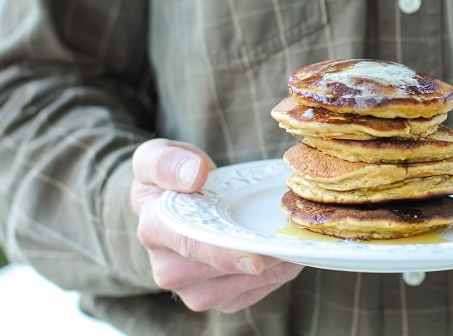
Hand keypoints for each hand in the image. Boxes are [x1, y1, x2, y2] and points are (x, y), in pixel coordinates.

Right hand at [131, 138, 303, 311]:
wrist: (173, 199)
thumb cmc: (168, 176)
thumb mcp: (155, 156)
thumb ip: (166, 162)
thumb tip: (194, 175)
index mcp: (154, 229)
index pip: (190, 246)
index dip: (224, 256)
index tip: (256, 260)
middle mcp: (167, 267)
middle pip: (220, 272)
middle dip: (261, 260)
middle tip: (294, 242)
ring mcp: (188, 288)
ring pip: (237, 289)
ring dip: (273, 271)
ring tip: (297, 246)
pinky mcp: (211, 296)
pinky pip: (247, 295)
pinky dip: (274, 279)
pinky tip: (289, 258)